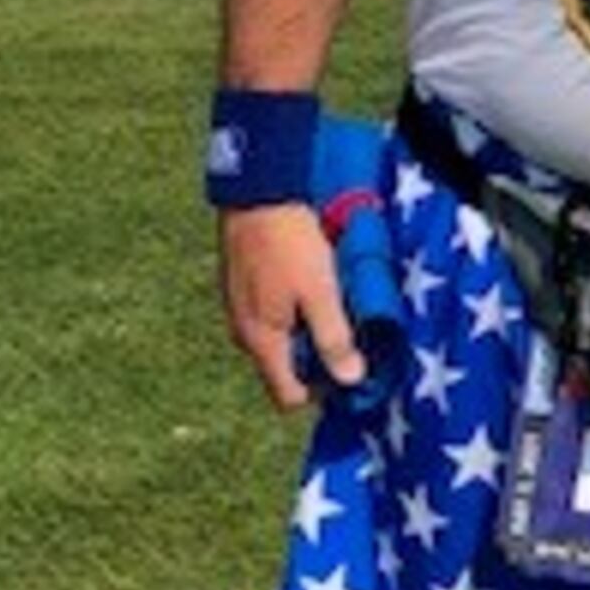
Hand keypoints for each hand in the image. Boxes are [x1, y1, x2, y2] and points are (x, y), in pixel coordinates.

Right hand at [220, 202, 356, 412]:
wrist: (257, 192)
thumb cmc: (290, 242)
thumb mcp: (321, 292)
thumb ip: (334, 338)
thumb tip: (350, 380)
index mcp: (261, 341)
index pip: (287, 396)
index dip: (320, 393)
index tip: (349, 374)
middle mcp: (243, 333)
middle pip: (283, 369)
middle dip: (316, 362)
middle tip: (349, 338)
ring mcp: (238, 309)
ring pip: (278, 340)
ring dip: (305, 334)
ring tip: (334, 310)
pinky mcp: (241, 287)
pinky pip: (270, 316)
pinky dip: (292, 313)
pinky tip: (312, 289)